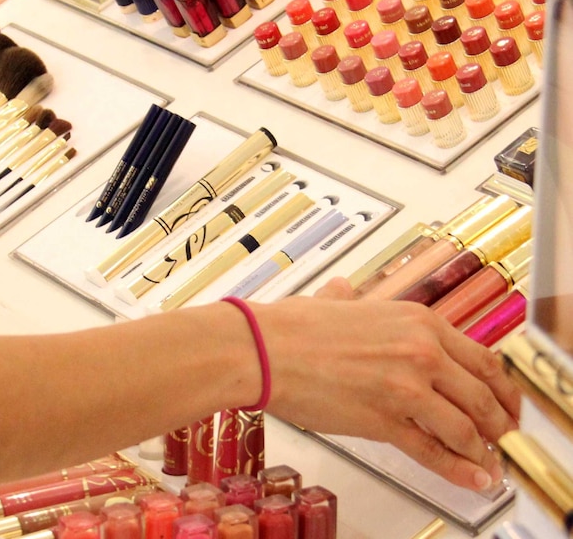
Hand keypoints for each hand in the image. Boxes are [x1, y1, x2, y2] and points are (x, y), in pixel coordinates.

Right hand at [257, 278, 519, 491]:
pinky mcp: (385, 421)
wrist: (264, 350)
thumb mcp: (335, 300)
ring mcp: (407, 388)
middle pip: (483, 395)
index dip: (501, 388)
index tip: (504, 401)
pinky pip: (433, 451)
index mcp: (418, 321)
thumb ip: (350, 298)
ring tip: (486, 462)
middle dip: (498, 422)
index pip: (482, 358)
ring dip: (481, 449)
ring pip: (465, 427)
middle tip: (502, 436)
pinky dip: (458, 469)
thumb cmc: (293, 327)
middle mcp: (422, 351)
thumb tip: (343, 291)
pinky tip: (470, 477)